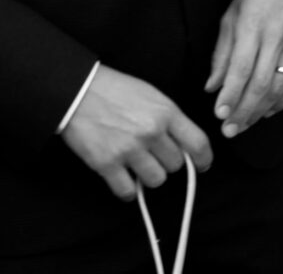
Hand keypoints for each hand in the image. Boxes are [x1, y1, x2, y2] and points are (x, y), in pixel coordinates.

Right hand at [59, 65, 212, 201]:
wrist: (78, 90)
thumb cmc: (116, 90)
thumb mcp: (152, 96)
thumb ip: (170, 119)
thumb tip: (183, 143)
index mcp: (166, 112)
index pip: (198, 143)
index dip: (204, 159)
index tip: (202, 166)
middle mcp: (151, 132)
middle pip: (176, 164)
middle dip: (168, 162)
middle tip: (154, 155)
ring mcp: (129, 149)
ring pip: (157, 180)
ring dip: (149, 176)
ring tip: (138, 166)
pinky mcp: (107, 164)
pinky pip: (128, 191)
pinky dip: (128, 190)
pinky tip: (124, 180)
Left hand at [203, 0, 282, 137]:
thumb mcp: (230, 18)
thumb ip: (221, 54)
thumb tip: (212, 87)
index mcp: (253, 28)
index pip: (241, 68)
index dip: (231, 94)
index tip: (219, 114)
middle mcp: (276, 39)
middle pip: (261, 84)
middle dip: (244, 111)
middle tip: (229, 130)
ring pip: (279, 89)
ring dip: (260, 111)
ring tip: (244, 125)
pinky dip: (282, 103)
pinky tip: (267, 112)